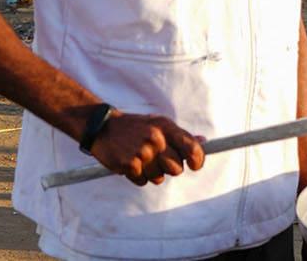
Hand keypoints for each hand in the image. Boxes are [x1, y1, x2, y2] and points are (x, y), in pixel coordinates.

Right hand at [87, 112, 204, 185]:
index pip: (192, 148)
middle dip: (169, 168)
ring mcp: (142, 152)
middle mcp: (156, 138)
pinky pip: (142, 181)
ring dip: (151, 173)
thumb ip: (180, 135)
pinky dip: (137, 177)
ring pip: (159, 177)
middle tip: (157, 160)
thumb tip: (204, 142)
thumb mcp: (158, 124)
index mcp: (165, 127)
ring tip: (139, 158)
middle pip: (176, 168)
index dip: (198, 160)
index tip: (195, 166)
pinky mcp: (129, 164)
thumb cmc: (136, 127)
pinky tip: (129, 163)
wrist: (102, 127)